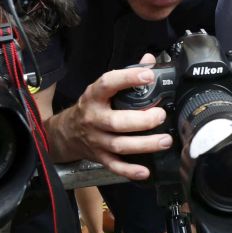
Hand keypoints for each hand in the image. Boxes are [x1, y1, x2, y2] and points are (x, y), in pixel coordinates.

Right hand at [47, 53, 171, 179]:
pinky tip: (146, 171)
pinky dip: (129, 171)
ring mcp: (96, 140)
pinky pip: (115, 166)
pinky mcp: (100, 157)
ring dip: (144, 144)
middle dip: (141, 120)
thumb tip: (149, 60)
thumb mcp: (101, 89)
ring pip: (120, 145)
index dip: (127, 78)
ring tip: (165, 140)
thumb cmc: (91, 108)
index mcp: (94, 97)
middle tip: (161, 115)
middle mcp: (94, 119)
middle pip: (116, 122)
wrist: (66, 133)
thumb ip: (126, 75)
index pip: (107, 83)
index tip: (148, 75)